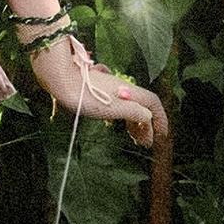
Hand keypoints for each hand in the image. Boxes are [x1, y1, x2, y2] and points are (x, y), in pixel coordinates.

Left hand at [27, 37, 168, 147]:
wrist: (62, 80)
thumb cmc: (87, 96)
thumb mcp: (114, 109)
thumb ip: (134, 113)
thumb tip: (148, 118)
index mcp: (130, 92)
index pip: (153, 103)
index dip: (161, 118)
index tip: (162, 134)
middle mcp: (123, 89)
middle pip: (142, 106)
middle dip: (147, 125)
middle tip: (144, 143)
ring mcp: (110, 90)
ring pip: (129, 106)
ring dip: (134, 122)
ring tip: (133, 138)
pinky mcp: (98, 92)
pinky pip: (118, 106)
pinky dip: (122, 117)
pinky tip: (116, 125)